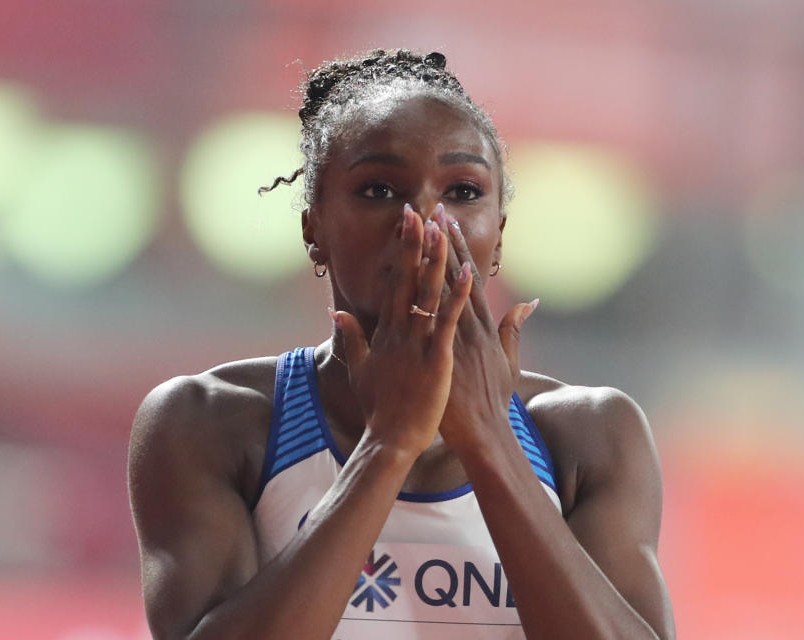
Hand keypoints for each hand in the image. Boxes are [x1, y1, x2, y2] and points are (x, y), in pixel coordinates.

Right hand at [331, 203, 472, 456]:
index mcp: (387, 333)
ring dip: (436, 259)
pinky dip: (458, 296)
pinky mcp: (437, 359)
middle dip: (414, 244)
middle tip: (418, 210)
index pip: (395, 283)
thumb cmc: (379, 408)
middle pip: (409, 280)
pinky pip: (449, 322)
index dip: (402, 253)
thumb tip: (336, 311)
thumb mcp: (360, 369)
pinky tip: (467, 273)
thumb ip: (351, 337)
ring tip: (442, 229)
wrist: (391, 439)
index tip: (406, 225)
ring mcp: (419, 344)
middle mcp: (401, 332)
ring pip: (428, 294)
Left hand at [431, 205, 537, 451]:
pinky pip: (443, 318)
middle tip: (433, 210)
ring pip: (447, 290)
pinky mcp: (451, 353)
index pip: (468, 279)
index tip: (448, 223)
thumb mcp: (509, 361)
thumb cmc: (492, 400)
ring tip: (426, 229)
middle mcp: (472, 326)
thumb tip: (531, 302)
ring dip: (436, 258)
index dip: (459, 250)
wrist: (485, 431)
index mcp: (482, 327)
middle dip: (445, 243)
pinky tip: (434, 271)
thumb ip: (515, 328)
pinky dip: (441, 295)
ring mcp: (461, 338)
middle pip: (456, 276)